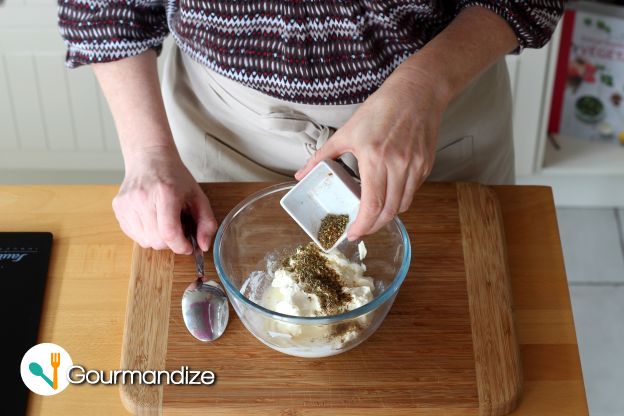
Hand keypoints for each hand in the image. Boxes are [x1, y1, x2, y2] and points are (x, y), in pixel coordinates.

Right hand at [113, 146, 217, 253]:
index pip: (169, 232)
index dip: (181, 246)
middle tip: (178, 229)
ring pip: (145, 241)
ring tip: (164, 221)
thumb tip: (203, 246)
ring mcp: (127, 203)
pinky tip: (152, 219)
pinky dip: (146, 234)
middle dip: (171, 242)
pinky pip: (134, 235)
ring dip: (158, 239)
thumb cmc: (175, 177)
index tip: (188, 246)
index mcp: (165, 193)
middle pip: (157, 241)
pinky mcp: (118, 208)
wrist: (149, 158)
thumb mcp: (198, 196)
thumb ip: (206, 222)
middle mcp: (142, 198)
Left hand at [295, 68, 448, 239]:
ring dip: (387, 216)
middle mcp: (398, 166)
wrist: (417, 93)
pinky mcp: (425, 165)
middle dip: (373, 226)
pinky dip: (399, 200)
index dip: (363, 225)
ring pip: (402, 205)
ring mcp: (415, 167)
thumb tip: (301, 174)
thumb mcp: (346, 132)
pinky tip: (388, 196)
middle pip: (388, 211)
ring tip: (373, 216)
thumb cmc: (381, 109)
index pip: (372, 205)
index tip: (352, 234)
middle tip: (360, 230)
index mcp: (375, 158)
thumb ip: (323, 156)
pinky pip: (412, 192)